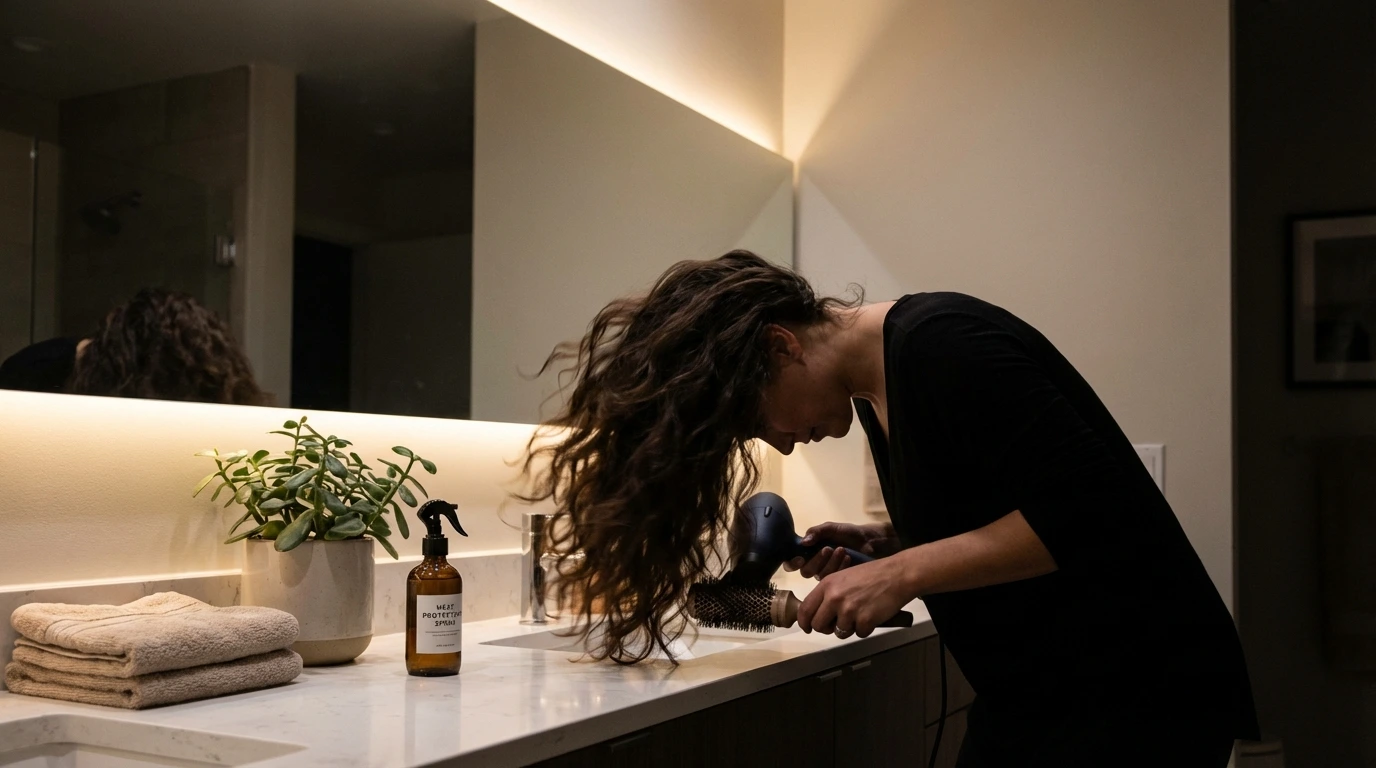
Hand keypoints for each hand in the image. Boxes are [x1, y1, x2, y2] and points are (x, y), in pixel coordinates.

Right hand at [783, 521, 900, 579]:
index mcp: (809, 551)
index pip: (793, 562)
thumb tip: (803, 542)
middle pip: (805, 571)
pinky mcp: (839, 582)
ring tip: (841, 550)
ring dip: (830, 563)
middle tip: (828, 549)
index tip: (802, 557)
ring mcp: (827, 574)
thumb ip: (817, 532)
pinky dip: (840, 567)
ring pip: (819, 576)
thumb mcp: (832, 528)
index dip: (793, 563)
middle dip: (816, 560)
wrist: (870, 541)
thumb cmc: (850, 533)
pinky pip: (833, 581)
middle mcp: (815, 564)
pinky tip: (848, 558)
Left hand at [797, 556, 912, 638]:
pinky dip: (866, 628)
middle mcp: (834, 598)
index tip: (808, 628)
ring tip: (861, 613)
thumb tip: (819, 613)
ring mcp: (849, 610)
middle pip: (818, 626)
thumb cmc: (872, 574)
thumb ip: (829, 593)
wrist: (897, 575)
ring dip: (850, 627)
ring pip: (840, 632)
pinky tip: (873, 614)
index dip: (805, 623)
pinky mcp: (864, 621)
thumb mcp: (844, 577)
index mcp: (826, 585)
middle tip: (838, 624)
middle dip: (827, 628)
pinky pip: (859, 634)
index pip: (805, 609)